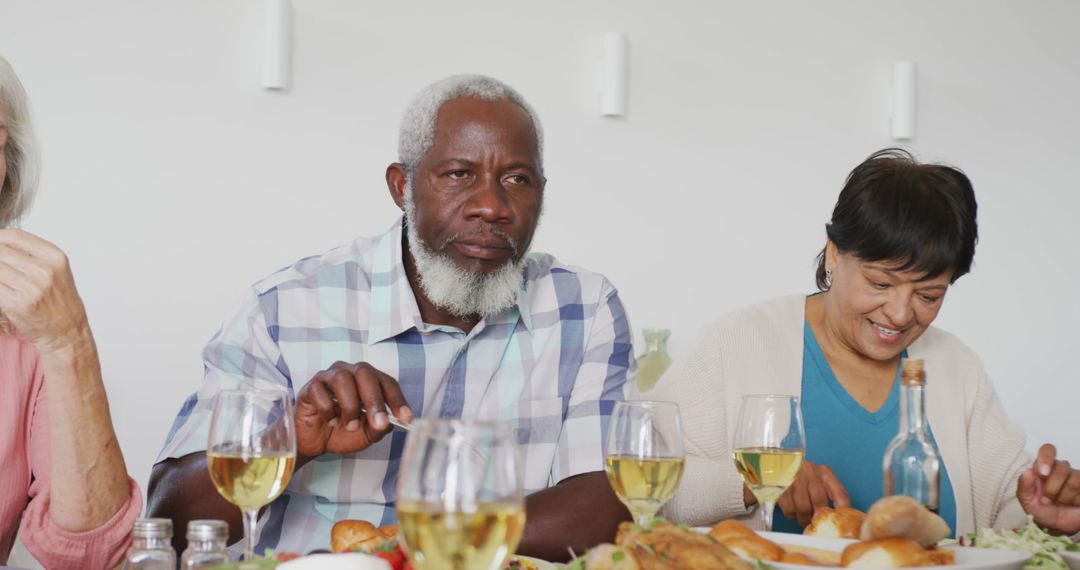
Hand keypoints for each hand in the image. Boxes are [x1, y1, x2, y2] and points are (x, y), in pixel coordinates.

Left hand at [0, 229, 90, 352]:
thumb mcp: (57, 271)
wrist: (68, 332)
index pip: (16, 236)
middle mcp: (45, 270)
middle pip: (1, 251)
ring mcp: (31, 287)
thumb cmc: (60, 303)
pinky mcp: (17, 304)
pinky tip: (1, 290)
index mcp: (55, 258)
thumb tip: (2, 245)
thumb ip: (33, 255)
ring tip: (1, 279)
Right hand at [295, 361, 412, 458]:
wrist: (315, 443)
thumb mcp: (366, 434)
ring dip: (350, 406)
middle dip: (375, 400)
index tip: (406, 417)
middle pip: (365, 373)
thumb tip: (388, 421)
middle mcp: (349, 372)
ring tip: (350, 425)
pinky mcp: (310, 387)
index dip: (397, 399)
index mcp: (368, 380)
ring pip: (342, 378)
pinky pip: (320, 391)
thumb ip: (379, 427)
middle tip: (378, 423)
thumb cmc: (343, 432)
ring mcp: (328, 377)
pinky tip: (332, 422)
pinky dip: (328, 410)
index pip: (386, 382)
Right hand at [775, 460, 850, 526]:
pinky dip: (792, 516)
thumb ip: (829, 493)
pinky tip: (793, 513)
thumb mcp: (818, 478)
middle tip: (817, 524)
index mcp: (825, 473)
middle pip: (820, 502)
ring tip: (804, 520)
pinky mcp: (780, 486)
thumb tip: (837, 516)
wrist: (777, 463)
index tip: (841, 522)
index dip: (843, 511)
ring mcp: (794, 479)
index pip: (840, 494)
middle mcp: (811, 473)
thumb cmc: (801, 476)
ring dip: (804, 519)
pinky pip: (789, 509)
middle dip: (819, 518)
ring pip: (804, 508)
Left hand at [1017, 443, 1079, 534]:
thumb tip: (1027, 471)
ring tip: (1060, 503)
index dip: (1046, 458)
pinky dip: (1075, 500)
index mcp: (1043, 468)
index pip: (1048, 450)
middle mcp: (1061, 469)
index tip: (1043, 473)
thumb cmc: (1043, 511)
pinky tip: (1073, 504)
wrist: (1060, 528)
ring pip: (1073, 479)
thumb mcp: (1028, 502)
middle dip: (1052, 488)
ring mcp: (1076, 477)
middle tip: (1047, 499)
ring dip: (1064, 497)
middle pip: (1061, 467)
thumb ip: (1024, 487)